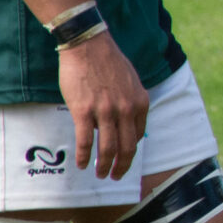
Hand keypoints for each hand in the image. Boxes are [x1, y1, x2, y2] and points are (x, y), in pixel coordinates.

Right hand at [57, 32, 149, 177]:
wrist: (89, 46)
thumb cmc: (108, 62)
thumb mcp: (131, 82)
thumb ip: (132, 101)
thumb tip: (128, 119)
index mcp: (140, 102)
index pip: (138, 135)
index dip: (131, 151)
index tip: (125, 160)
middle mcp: (126, 110)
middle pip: (126, 147)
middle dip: (122, 166)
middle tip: (115, 176)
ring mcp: (105, 112)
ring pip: (107, 148)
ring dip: (104, 166)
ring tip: (100, 174)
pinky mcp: (84, 111)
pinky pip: (85, 141)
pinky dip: (84, 156)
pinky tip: (82, 165)